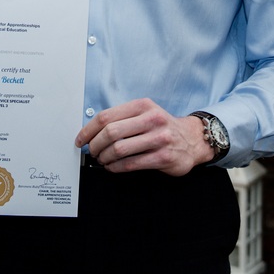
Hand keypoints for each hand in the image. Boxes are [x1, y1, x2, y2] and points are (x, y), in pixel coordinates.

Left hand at [74, 98, 213, 175]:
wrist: (192, 139)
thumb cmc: (162, 127)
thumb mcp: (146, 113)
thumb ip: (123, 118)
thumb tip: (91, 131)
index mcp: (143, 106)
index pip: (106, 116)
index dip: (88, 130)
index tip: (81, 139)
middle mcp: (152, 119)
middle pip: (110, 132)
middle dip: (95, 145)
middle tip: (92, 152)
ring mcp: (159, 138)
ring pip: (119, 149)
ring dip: (105, 158)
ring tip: (103, 160)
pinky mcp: (163, 157)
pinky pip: (130, 164)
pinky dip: (116, 167)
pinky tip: (113, 167)